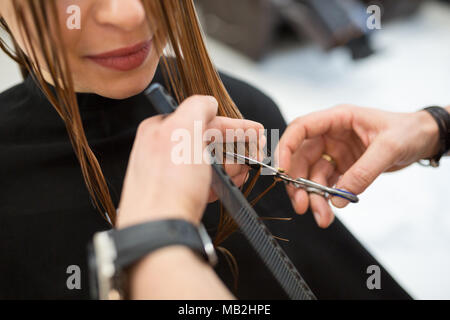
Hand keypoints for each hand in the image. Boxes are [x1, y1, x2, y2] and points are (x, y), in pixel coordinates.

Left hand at [117, 95, 263, 227]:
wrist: (159, 230)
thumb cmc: (168, 184)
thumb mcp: (184, 133)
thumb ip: (197, 107)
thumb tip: (208, 102)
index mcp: (160, 129)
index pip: (205, 119)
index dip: (235, 125)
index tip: (256, 131)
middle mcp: (162, 149)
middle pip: (209, 142)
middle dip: (234, 150)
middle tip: (252, 159)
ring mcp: (169, 173)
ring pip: (208, 163)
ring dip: (229, 167)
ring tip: (239, 176)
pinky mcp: (175, 194)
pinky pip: (202, 181)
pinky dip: (218, 183)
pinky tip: (225, 187)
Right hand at [276, 105, 439, 227]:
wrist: (424, 139)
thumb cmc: (408, 131)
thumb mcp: (389, 147)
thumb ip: (364, 171)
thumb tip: (340, 196)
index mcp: (337, 119)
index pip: (301, 129)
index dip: (286, 148)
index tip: (281, 170)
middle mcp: (331, 135)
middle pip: (301, 158)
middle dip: (298, 183)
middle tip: (302, 205)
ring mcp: (335, 152)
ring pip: (312, 175)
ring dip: (312, 197)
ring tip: (321, 217)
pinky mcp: (342, 168)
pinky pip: (326, 184)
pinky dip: (325, 199)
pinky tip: (330, 211)